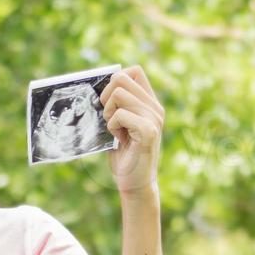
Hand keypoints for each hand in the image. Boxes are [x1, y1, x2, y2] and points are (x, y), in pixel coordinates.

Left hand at [100, 65, 162, 194]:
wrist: (134, 184)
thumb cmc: (124, 155)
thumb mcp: (119, 125)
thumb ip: (116, 105)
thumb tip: (99, 85)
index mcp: (150, 104)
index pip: (134, 71)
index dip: (115, 80)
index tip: (110, 101)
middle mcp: (155, 108)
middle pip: (122, 78)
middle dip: (106, 96)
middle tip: (109, 118)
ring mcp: (154, 119)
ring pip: (119, 94)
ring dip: (108, 113)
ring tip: (115, 130)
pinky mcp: (148, 131)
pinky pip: (120, 114)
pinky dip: (112, 127)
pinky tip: (119, 139)